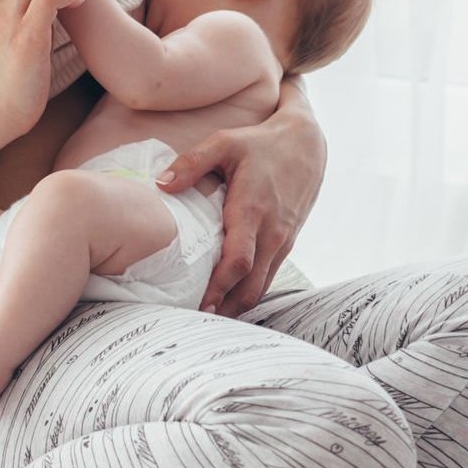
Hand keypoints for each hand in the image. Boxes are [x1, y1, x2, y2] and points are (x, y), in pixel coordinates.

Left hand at [160, 109, 327, 316]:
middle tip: (196, 325)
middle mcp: (271, 232)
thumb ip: (192, 162)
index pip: (238, 260)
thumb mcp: (225, 143)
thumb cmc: (261, 144)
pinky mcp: (286, 243)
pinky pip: (268, 276)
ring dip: (237, 306)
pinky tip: (228, 300)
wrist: (306, 144)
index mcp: (252, 210)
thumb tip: (161, 184)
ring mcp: (282, 240)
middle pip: (250, 285)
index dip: (218, 287)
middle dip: (226, 308)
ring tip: (208, 321)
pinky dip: (249, 292)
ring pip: (261, 286)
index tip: (197, 305)